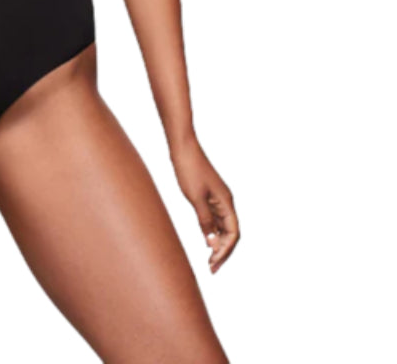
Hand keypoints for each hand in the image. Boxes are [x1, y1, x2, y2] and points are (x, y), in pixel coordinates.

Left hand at [171, 137, 238, 272]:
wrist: (182, 147)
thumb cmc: (188, 169)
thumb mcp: (195, 198)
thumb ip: (204, 221)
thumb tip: (212, 244)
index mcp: (226, 202)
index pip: (233, 233)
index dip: (226, 251)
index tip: (214, 264)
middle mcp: (225, 201)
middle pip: (230, 232)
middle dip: (223, 251)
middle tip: (211, 269)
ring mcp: (217, 198)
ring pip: (222, 226)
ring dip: (218, 243)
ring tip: (208, 260)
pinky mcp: (207, 195)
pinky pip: (214, 218)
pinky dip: (212, 231)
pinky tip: (205, 240)